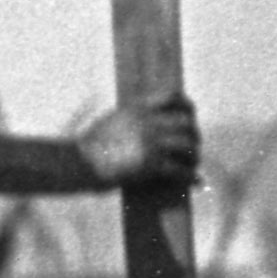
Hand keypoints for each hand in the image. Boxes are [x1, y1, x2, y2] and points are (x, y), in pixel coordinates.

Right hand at [81, 97, 210, 193]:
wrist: (80, 162)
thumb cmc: (91, 145)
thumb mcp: (113, 120)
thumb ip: (133, 117)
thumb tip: (147, 120)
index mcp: (138, 108)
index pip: (173, 96)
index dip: (186, 105)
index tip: (190, 114)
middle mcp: (148, 122)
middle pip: (186, 124)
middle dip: (194, 135)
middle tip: (193, 147)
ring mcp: (151, 143)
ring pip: (187, 146)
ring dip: (194, 157)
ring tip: (193, 165)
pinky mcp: (151, 165)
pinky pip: (180, 170)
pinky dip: (190, 176)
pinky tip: (195, 181)